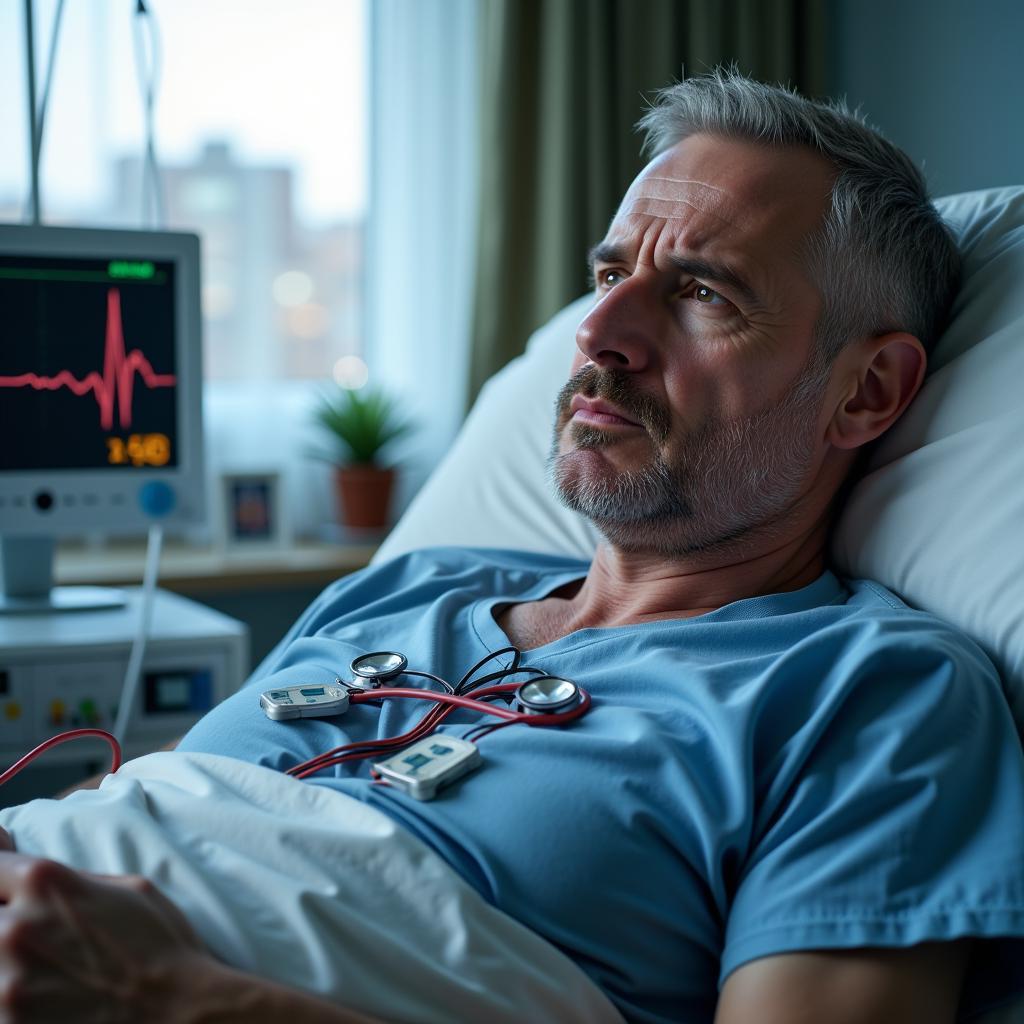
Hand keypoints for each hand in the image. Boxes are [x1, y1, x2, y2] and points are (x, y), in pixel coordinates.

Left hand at [0, 826, 206, 1022]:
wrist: (179, 1010)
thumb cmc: (161, 945)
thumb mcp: (127, 887)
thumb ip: (69, 880)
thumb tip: (25, 872)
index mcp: (46, 884)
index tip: (5, 883)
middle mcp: (17, 930)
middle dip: (3, 917)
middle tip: (31, 932)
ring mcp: (8, 986)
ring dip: (6, 962)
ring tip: (42, 965)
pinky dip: (11, 998)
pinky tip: (42, 994)